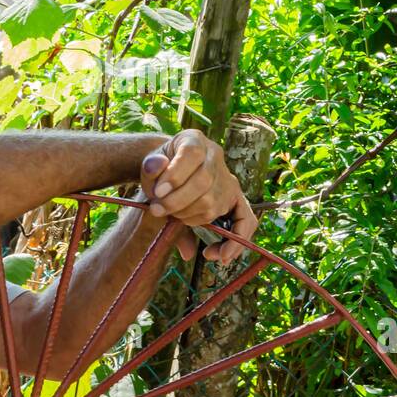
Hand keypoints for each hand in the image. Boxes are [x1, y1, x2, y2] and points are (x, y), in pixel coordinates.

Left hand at [139, 129, 257, 262]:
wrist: (169, 174)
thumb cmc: (159, 170)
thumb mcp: (150, 165)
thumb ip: (151, 167)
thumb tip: (156, 167)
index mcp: (195, 140)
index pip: (192, 154)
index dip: (175, 176)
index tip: (157, 194)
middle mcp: (216, 157)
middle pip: (203, 182)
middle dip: (177, 202)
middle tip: (157, 211)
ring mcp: (228, 180)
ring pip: (214, 205)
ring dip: (190, 218)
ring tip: (174, 219)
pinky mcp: (235, 200)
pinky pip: (246, 221)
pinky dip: (235, 241)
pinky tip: (219, 256)